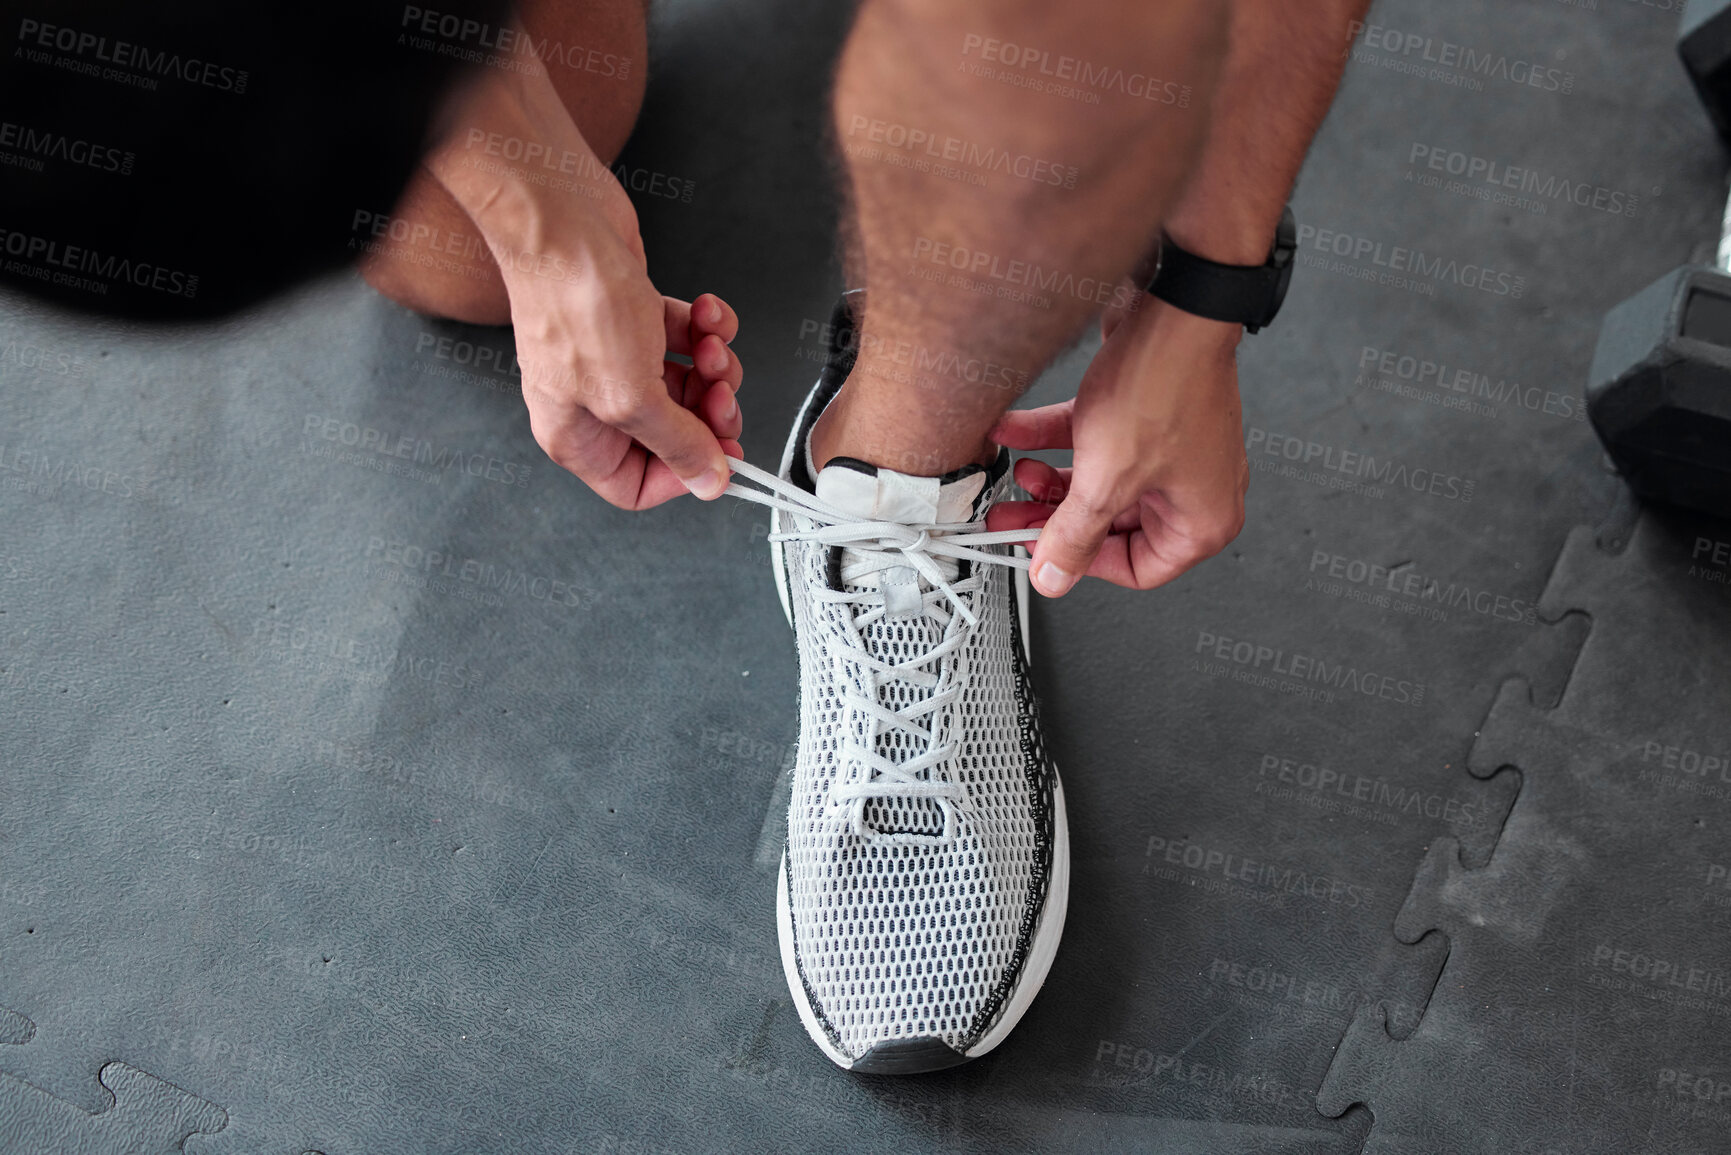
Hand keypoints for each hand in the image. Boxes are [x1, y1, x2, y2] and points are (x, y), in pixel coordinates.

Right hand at [501, 175, 743, 508]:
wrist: (563, 217)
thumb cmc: (575, 303)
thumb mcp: (631, 395)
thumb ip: (675, 444)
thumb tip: (709, 481)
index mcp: (578, 436)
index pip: (637, 486)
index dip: (682, 476)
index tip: (717, 454)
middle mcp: (594, 402)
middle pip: (673, 436)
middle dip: (708, 415)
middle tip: (720, 393)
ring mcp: (615, 358)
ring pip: (688, 387)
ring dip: (713, 366)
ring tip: (708, 343)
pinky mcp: (635, 318)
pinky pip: (687, 340)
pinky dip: (707, 327)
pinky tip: (702, 310)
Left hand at [986, 294, 1247, 595]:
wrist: (1172, 302)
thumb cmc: (1166, 383)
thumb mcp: (1107, 479)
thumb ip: (1074, 535)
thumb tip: (1053, 575)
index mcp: (1202, 520)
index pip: (1137, 570)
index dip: (1082, 563)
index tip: (1042, 551)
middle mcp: (1191, 487)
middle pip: (1109, 524)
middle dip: (1055, 517)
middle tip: (1011, 515)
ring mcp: (1168, 448)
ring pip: (1097, 481)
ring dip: (1049, 478)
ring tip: (1014, 473)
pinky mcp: (1143, 413)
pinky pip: (1092, 439)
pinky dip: (1051, 437)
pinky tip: (1014, 430)